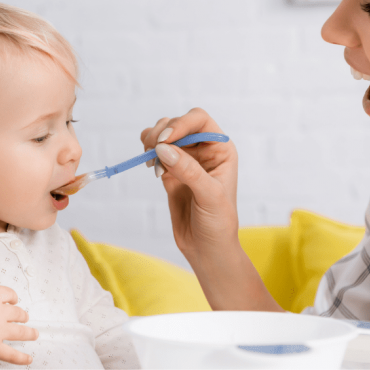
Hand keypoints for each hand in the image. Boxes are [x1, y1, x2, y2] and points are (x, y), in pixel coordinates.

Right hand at [0, 286, 37, 364]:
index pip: (8, 294)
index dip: (13, 298)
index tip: (14, 301)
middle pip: (17, 313)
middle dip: (22, 316)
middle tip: (23, 318)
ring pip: (20, 332)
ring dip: (29, 333)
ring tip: (34, 334)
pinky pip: (12, 354)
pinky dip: (22, 358)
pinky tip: (29, 359)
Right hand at [141, 108, 283, 311]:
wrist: (206, 248)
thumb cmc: (218, 223)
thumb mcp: (209, 196)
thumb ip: (188, 171)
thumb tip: (163, 148)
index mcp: (221, 150)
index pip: (200, 121)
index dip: (181, 123)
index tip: (166, 139)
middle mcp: (204, 150)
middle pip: (179, 124)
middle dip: (163, 132)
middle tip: (152, 150)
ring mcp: (186, 160)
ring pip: (165, 135)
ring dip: (153, 140)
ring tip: (149, 158)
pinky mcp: (170, 172)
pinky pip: (155, 152)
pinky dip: (148, 153)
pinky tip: (150, 166)